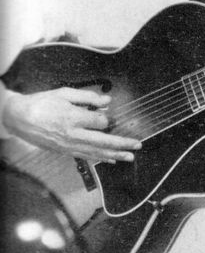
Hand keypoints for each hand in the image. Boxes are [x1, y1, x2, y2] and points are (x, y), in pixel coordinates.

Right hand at [2, 88, 139, 161]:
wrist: (18, 117)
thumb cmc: (41, 103)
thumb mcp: (64, 93)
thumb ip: (88, 97)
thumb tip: (107, 101)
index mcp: (72, 118)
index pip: (100, 122)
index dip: (107, 119)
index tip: (107, 115)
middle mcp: (72, 134)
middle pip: (103, 141)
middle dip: (122, 144)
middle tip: (138, 145)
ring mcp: (67, 145)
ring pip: (96, 152)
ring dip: (115, 155)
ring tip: (130, 156)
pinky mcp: (63, 151)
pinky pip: (85, 156)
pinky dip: (99, 158)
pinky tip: (111, 160)